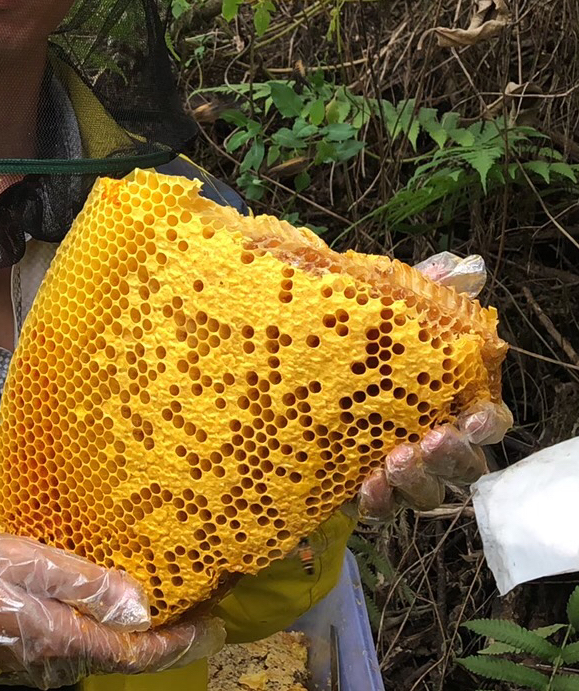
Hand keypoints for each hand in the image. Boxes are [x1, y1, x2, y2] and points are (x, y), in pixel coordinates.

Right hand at [0, 532, 223, 687]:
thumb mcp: (32, 562)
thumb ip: (86, 582)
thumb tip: (141, 602)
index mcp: (66, 637)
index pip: (136, 652)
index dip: (177, 642)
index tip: (211, 625)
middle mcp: (61, 660)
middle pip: (125, 658)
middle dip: (166, 640)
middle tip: (201, 615)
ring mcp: (43, 662)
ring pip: (104, 654)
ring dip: (139, 636)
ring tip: (166, 606)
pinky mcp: (28, 653)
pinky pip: (81, 647)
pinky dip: (108, 633)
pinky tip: (113, 609)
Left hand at [357, 250, 511, 518]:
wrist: (281, 365)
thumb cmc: (349, 335)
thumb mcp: (382, 302)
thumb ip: (425, 286)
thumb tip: (466, 265)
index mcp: (443, 399)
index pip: (488, 420)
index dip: (489, 422)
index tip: (472, 417)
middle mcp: (427, 438)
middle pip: (464, 465)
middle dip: (453, 456)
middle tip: (431, 439)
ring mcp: (396, 466)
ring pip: (428, 492)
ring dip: (417, 481)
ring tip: (393, 460)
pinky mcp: (359, 484)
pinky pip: (381, 506)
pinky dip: (379, 500)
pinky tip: (365, 485)